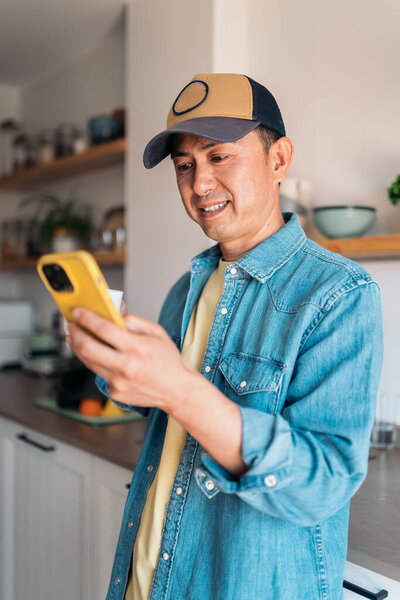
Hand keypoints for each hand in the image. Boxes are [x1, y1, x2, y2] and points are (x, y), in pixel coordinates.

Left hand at [66, 308, 194, 410]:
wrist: (177, 390)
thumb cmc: (168, 360)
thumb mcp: (157, 332)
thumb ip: (134, 322)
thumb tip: (114, 315)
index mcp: (137, 347)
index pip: (103, 329)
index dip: (86, 318)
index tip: (78, 312)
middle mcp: (126, 366)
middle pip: (87, 347)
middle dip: (75, 333)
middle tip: (71, 325)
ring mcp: (118, 382)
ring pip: (88, 362)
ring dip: (79, 348)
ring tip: (77, 338)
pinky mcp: (115, 393)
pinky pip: (100, 374)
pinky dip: (98, 364)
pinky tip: (102, 358)